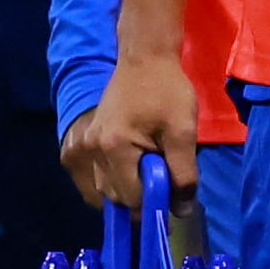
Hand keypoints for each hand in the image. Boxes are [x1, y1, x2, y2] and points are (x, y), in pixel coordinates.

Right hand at [71, 49, 198, 208]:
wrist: (144, 59)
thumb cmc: (167, 91)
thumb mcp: (183, 131)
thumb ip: (183, 172)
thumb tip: (182, 209)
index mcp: (114, 148)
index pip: (130, 197)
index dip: (154, 202)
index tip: (173, 192)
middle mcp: (92, 150)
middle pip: (114, 197)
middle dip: (141, 197)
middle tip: (165, 178)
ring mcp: (86, 145)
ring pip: (104, 188)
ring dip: (128, 189)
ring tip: (152, 169)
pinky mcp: (87, 140)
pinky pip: (98, 174)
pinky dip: (118, 179)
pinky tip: (137, 165)